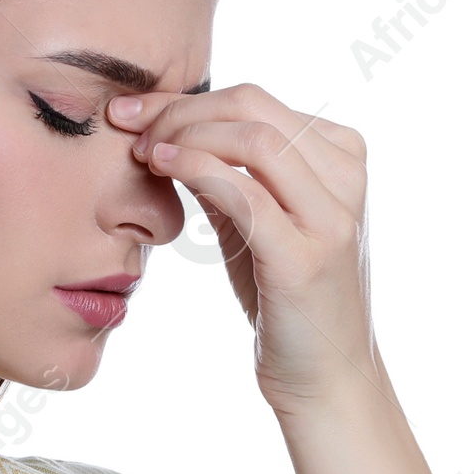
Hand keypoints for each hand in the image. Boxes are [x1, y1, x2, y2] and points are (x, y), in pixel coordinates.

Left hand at [106, 81, 379, 417]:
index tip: (132, 111)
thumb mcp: (254, 222)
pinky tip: (161, 169)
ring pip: (252, 139)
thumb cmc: (284, 298)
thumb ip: (227, 175)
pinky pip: (246, 192)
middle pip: (251, 106)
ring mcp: (331, 215)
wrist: (323, 375)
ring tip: (142, 152)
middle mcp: (345, 176)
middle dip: (178, 110)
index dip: (185, 98)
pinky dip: (196, 169)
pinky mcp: (305, 256)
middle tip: (128, 128)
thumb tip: (171, 131)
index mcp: (339, 155)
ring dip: (184, 136)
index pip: (253, 99)